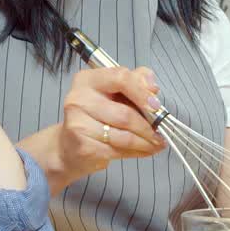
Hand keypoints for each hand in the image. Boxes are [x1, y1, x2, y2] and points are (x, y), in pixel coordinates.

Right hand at [24, 67, 164, 187]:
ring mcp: (78, 124)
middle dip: (148, 126)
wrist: (68, 147)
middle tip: (161, 132)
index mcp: (87, 79)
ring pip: (124, 135)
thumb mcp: (113, 93)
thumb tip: (153, 87)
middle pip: (125, 113)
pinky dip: (137, 152)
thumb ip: (135, 82)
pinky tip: (144, 151)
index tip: (156, 106)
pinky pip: (118, 150)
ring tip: (156, 143)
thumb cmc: (95, 116)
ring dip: (146, 142)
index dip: (142, 92)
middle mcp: (78, 99)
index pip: (120, 78)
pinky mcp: (83, 146)